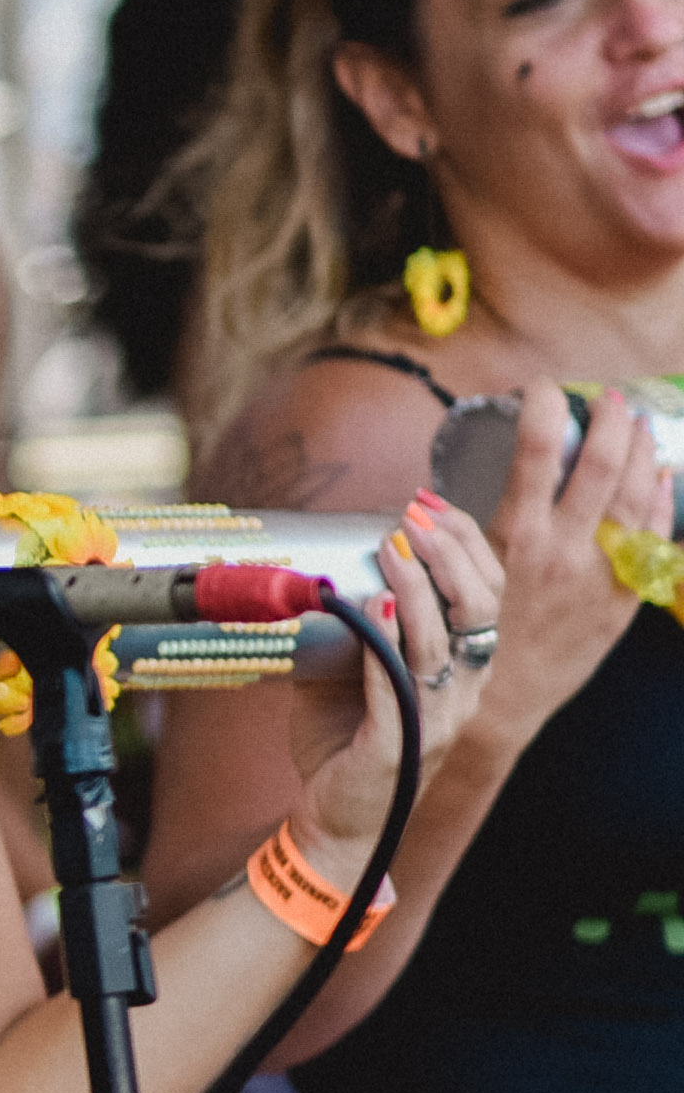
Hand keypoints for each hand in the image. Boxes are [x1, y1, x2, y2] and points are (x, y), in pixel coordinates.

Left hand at [285, 510, 506, 871]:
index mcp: (460, 669)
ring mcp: (436, 717)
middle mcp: (462, 690)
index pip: (486, 593)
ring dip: (419, 587)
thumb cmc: (342, 745)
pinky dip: (388, 640)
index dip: (465, 544)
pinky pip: (400, 685)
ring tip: (393, 547)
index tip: (427, 504)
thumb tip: (314, 573)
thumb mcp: (343, 675)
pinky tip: (375, 606)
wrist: (330, 822)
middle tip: (412, 515)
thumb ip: (345, 629)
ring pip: (444, 641)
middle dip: (450, 552)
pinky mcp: (401, 744)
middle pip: (480, 607)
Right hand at [458, 379, 672, 754]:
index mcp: (515, 538)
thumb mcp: (454, 576)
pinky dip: (662, 499)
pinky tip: (661, 476)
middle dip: (610, 418)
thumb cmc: (467, 640)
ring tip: (638, 424)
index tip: (539, 388)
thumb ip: (453, 534)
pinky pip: (657, 538)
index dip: (543, 405)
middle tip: (607, 398)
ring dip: (642, 449)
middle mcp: (564, 549)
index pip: (536, 450)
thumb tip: (431, 500)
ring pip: (638, 493)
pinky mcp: (625, 596)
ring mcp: (602, 573)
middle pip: (602, 462)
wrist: (500, 704)